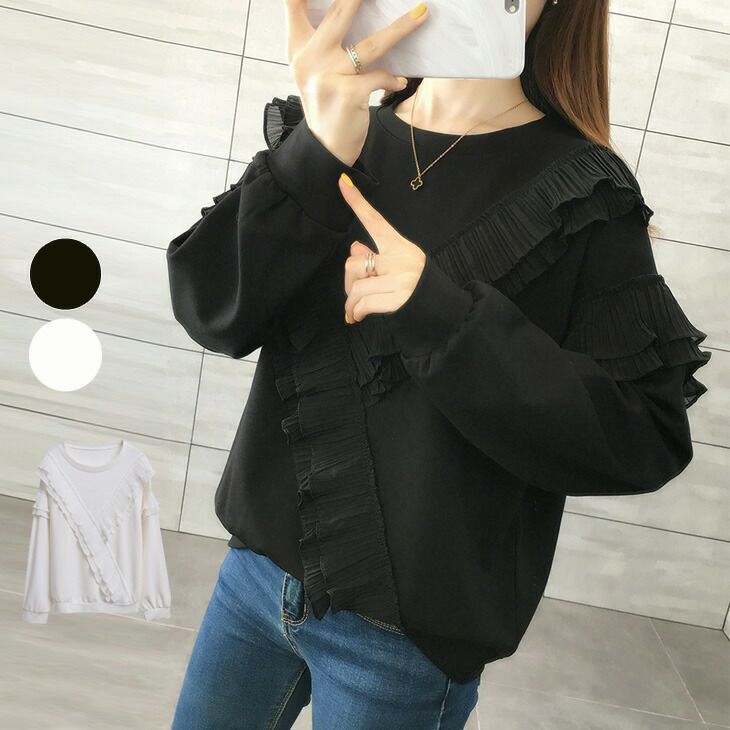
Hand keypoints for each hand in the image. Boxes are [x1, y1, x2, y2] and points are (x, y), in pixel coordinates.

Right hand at [284, 0, 429, 164]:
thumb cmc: (326, 102)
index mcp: (298, 45)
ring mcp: (326, 75)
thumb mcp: (314, 67)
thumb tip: (348, 6)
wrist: (325, 148)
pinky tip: (398, 82)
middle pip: (339, 12)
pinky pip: (378, 77)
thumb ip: (321, 38)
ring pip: (370, 45)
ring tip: (422, 13)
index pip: (294, 2)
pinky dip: (391, 79)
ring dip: (400, 28)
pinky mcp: (346, 94)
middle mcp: (308, 57)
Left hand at [340, 173, 425, 323]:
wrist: (447, 311)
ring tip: (355, 312)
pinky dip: (355, 312)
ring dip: (350, 303)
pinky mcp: (399, 299)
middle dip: (348, 284)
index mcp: (400, 246)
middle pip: (354, 263)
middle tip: (353, 297)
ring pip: (356, 287)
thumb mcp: (401, 266)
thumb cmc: (420, 288)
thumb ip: (376, 258)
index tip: (342, 181)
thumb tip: (354, 247)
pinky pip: (364, 303)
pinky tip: (357, 318)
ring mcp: (401, 279)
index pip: (375, 221)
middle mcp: (400, 258)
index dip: (357, 202)